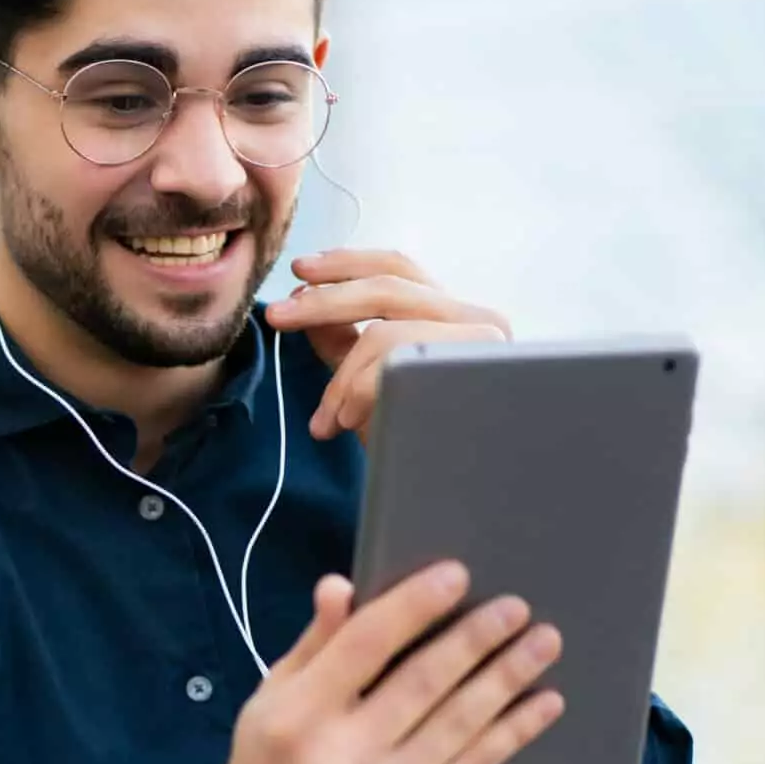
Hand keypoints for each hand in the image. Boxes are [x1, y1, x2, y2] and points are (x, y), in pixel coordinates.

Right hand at [133, 564, 563, 763]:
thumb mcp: (270, 700)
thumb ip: (314, 645)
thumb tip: (342, 586)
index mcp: (296, 715)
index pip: (363, 645)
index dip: (413, 606)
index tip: (456, 575)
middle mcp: (340, 755)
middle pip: (422, 682)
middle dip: (476, 639)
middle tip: (516, 608)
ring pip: (459, 723)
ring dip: (508, 678)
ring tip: (543, 643)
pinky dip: (513, 731)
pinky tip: (541, 704)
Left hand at [263, 250, 509, 444]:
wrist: (451, 500)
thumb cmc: (417, 445)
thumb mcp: (368, 385)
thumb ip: (344, 341)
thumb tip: (304, 298)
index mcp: (454, 316)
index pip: (397, 267)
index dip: (346, 263)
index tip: (299, 272)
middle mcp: (480, 320)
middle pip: (388, 286)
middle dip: (323, 301)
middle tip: (277, 318)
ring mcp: (487, 344)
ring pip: (388, 332)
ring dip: (343, 377)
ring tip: (329, 419)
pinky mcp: (482, 371)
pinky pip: (399, 363)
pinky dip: (362, 389)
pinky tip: (348, 421)